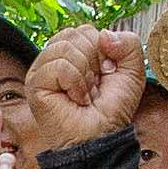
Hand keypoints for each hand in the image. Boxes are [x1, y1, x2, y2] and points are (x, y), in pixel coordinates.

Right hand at [24, 23, 143, 149]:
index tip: (104, 76)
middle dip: (94, 61)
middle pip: (76, 34)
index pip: (85, 30)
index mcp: (74, 53)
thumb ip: (129, 43)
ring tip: (84, 94)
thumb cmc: (112, 110)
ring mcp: (42, 70)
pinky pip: (60, 65)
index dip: (102, 52)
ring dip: (85, 75)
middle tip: (93, 86)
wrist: (101, 138)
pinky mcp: (35, 83)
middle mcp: (55, 59)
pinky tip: (75, 99)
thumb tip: (104, 34)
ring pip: (66, 47)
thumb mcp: (133, 72)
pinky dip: (75, 83)